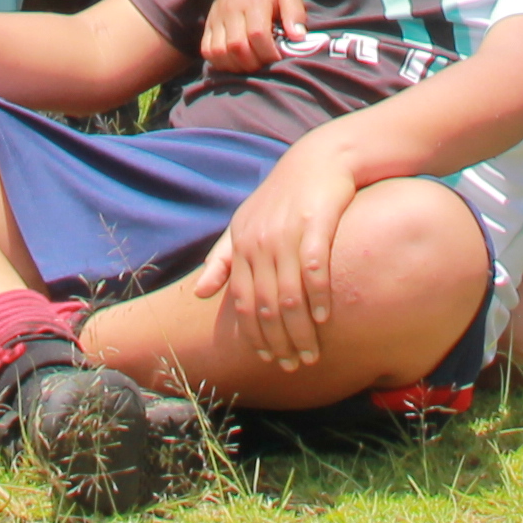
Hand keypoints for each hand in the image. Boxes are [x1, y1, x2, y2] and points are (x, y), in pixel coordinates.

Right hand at [195, 0, 298, 73]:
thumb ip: (295, 14)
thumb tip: (298, 37)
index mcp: (254, 2)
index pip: (258, 35)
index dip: (269, 53)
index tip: (278, 56)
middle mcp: (232, 9)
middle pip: (237, 47)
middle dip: (254, 63)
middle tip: (265, 62)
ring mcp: (217, 16)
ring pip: (219, 51)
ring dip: (235, 65)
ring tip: (251, 64)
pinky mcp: (210, 21)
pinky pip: (206, 48)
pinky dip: (218, 61)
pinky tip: (234, 61)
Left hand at [212, 149, 360, 369]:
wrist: (321, 158)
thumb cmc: (283, 196)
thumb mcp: (245, 222)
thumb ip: (222, 257)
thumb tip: (197, 293)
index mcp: (241, 244)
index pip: (242, 301)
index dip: (254, 334)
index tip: (268, 358)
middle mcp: (259, 241)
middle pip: (266, 305)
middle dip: (279, 341)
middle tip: (293, 364)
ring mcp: (286, 233)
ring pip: (289, 295)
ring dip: (300, 330)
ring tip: (310, 353)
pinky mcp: (315, 224)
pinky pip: (314, 270)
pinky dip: (319, 298)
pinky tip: (325, 318)